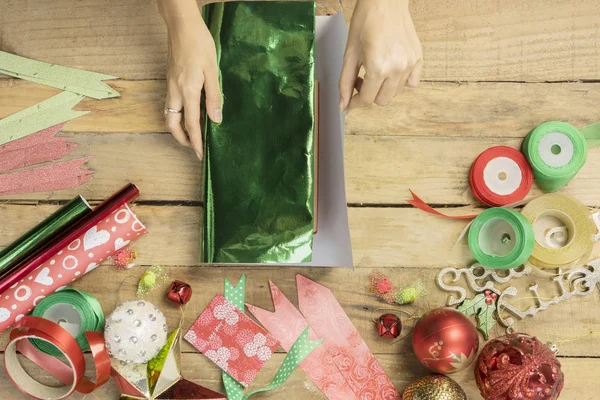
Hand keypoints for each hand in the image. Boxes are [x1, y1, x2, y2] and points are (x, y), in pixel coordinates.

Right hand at [158, 0, 221, 158]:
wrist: (181, 25)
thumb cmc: (199, 44)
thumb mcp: (211, 70)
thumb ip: (213, 96)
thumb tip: (215, 119)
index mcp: (187, 91)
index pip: (190, 124)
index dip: (196, 141)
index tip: (200, 154)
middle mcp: (175, 91)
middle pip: (172, 124)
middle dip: (182, 138)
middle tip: (195, 146)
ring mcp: (170, 85)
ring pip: (170, 114)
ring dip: (179, 127)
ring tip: (194, 133)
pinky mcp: (170, 80)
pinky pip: (172, 104)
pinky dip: (179, 114)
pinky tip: (191, 113)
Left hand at [339, 0, 421, 110]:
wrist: (385, 1)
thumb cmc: (365, 22)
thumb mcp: (350, 54)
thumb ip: (345, 82)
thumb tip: (343, 106)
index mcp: (378, 67)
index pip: (367, 99)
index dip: (356, 102)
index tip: (351, 101)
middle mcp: (396, 69)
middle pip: (382, 100)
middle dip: (369, 94)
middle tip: (361, 79)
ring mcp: (410, 64)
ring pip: (395, 92)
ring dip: (383, 88)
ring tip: (375, 71)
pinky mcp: (418, 59)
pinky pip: (412, 83)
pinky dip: (401, 82)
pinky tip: (391, 70)